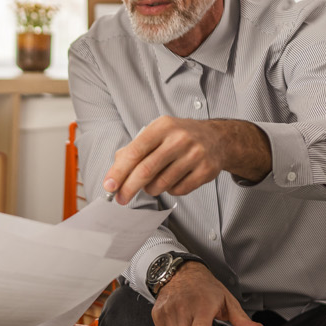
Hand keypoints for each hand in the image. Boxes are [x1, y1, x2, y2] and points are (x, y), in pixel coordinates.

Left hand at [102, 117, 270, 202]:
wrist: (217, 138)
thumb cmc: (179, 137)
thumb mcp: (157, 133)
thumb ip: (135, 149)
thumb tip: (114, 172)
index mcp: (162, 126)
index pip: (135, 151)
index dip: (119, 171)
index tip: (109, 186)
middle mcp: (179, 138)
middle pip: (146, 170)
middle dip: (129, 188)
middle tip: (120, 199)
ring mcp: (195, 154)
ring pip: (162, 183)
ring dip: (151, 189)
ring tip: (152, 184)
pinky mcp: (206, 170)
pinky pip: (179, 190)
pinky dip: (170, 190)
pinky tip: (173, 180)